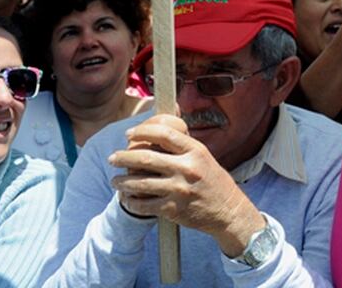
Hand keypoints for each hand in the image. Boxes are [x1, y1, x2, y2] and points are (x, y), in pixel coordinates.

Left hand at [109, 114, 264, 257]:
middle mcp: (187, 168)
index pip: (164, 134)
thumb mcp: (204, 157)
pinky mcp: (172, 209)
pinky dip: (131, 201)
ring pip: (140, 183)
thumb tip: (158, 132)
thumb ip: (183, 146)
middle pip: (146, 158)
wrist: (228, 210)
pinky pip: (143, 205)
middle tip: (113, 158)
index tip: (130, 133)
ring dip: (122, 181)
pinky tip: (127, 198)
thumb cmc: (213, 181)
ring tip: (115, 181)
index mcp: (196, 151)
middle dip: (123, 157)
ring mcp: (179, 189)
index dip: (143, 132)